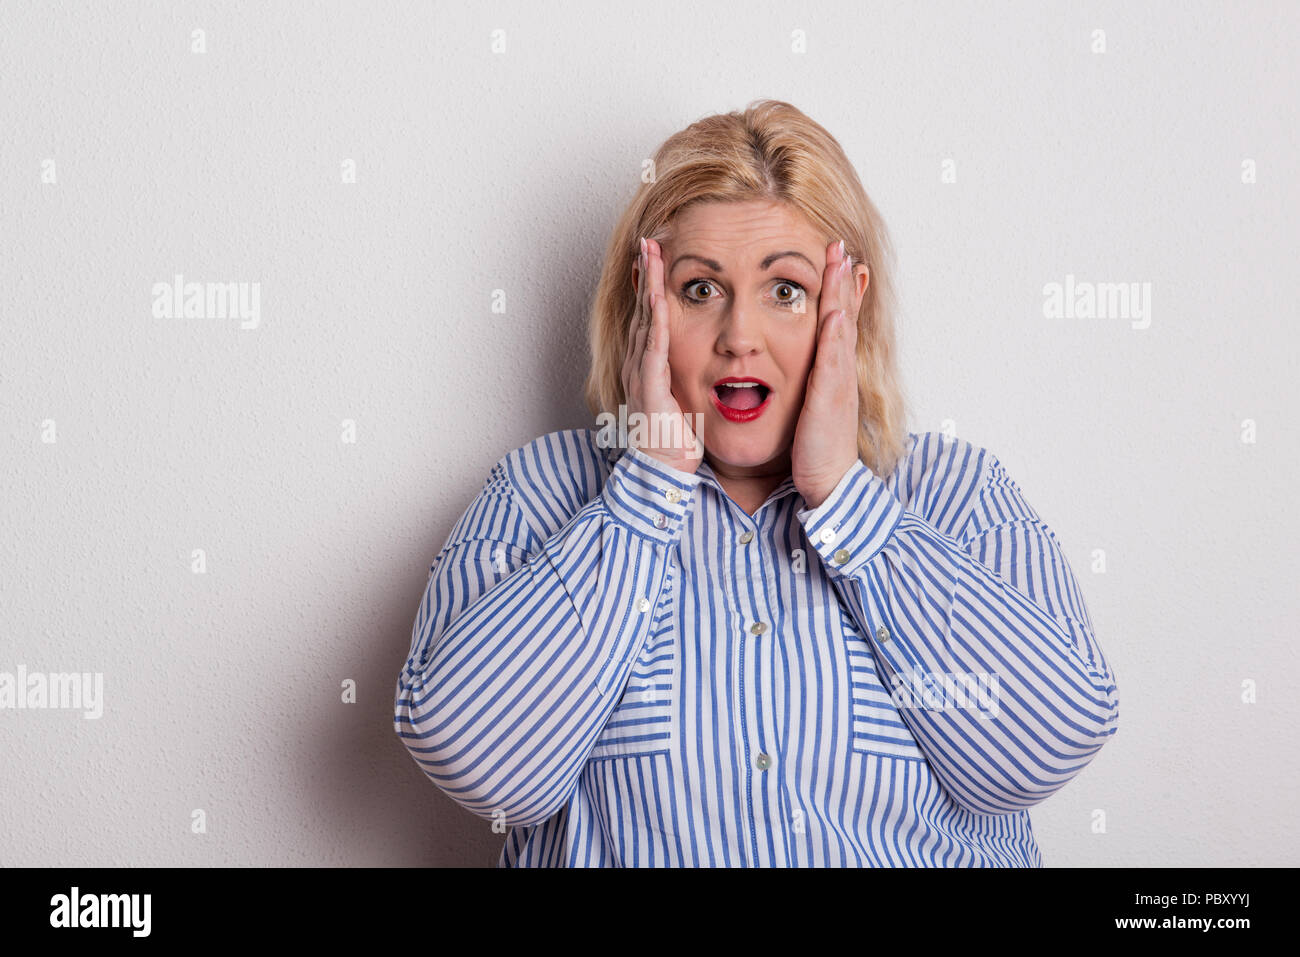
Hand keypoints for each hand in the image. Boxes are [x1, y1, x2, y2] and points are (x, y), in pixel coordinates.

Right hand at [622, 237, 703, 474]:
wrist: (662, 474)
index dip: (654, 284)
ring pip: (645, 319)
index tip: (659, 255)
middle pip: (643, 308)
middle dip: (647, 273)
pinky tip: (657, 296)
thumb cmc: (677, 442)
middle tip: (649, 239)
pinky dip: (655, 318)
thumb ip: (693, 377)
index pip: (651, 315)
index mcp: (649, 366)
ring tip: (649, 252)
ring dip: (648, 284)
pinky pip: (652, 345)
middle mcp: (639, 364)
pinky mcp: (648, 386)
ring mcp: (640, 374)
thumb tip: (713, 362)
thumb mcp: (688, 400)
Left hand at [792, 239, 864, 508]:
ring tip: (841, 262)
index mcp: (832, 372)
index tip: (836, 258)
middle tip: (840, 245)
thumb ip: (808, 382)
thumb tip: (801, 366)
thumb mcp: (812, 406)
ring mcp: (838, 383)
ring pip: (841, 330)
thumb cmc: (816, 449)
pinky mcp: (830, 399)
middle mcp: (839, 372)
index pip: (836, 322)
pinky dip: (834, 336)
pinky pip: (832, 363)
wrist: (829, 483)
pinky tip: (833, 314)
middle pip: (844, 315)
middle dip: (842, 280)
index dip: (837, 290)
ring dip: (842, 295)